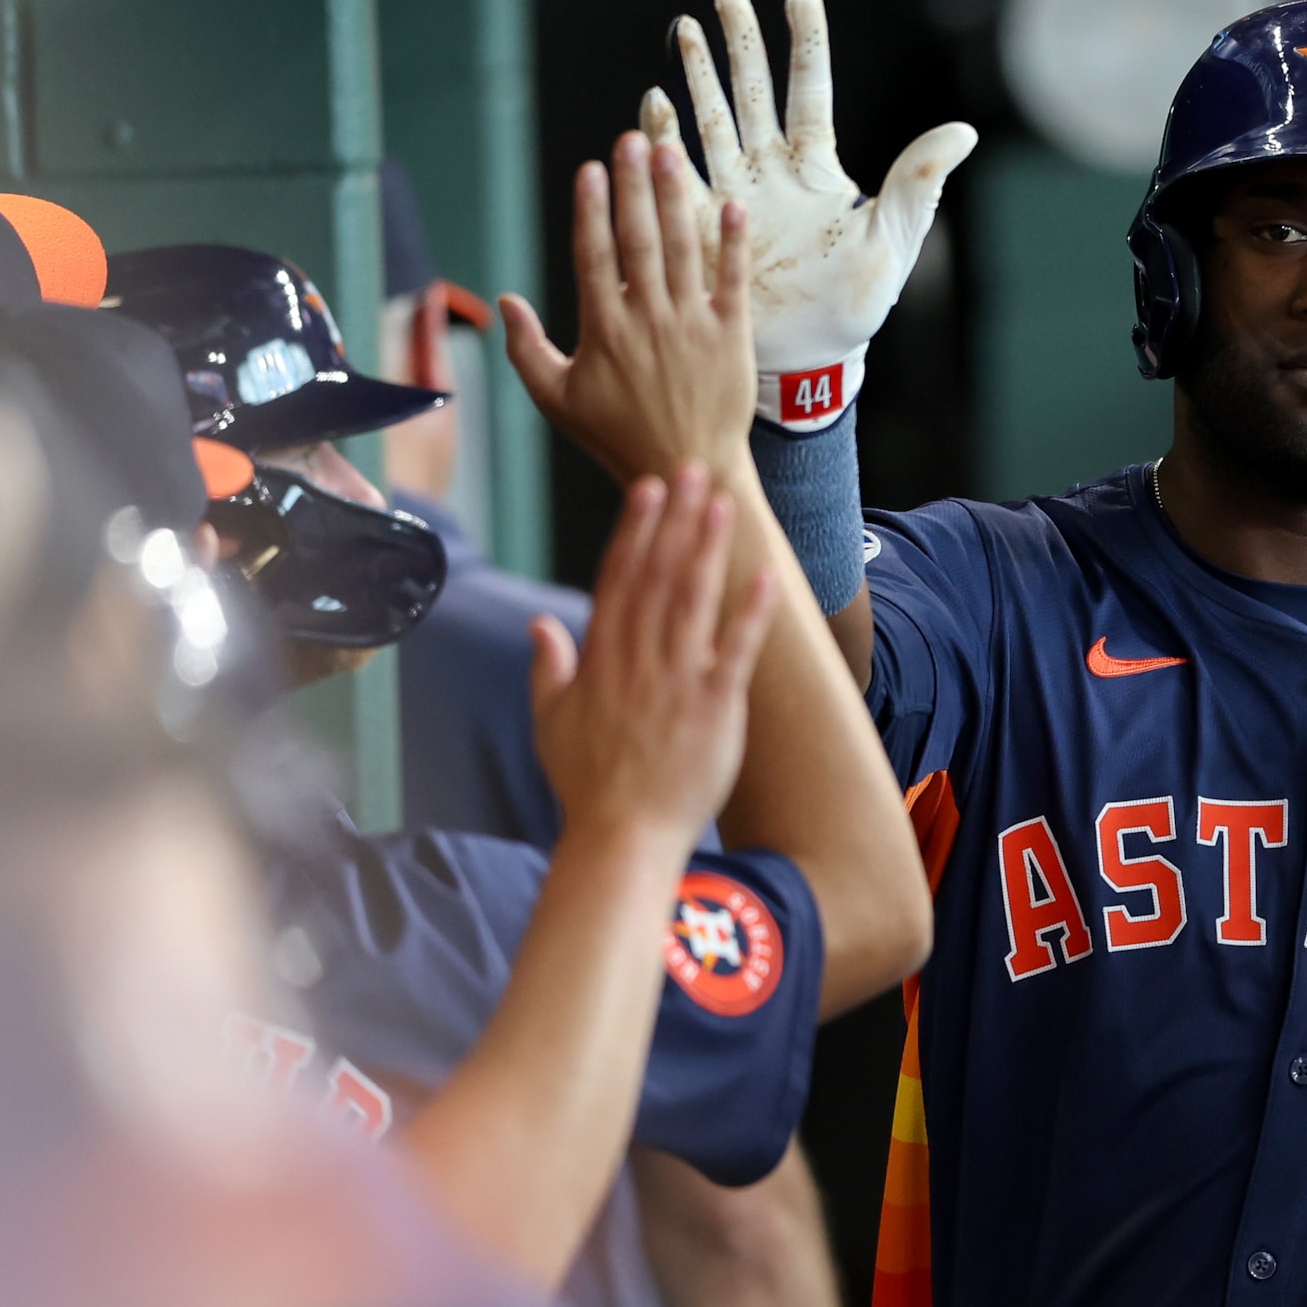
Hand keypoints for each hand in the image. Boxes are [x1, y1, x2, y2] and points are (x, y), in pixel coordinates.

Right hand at [505, 130, 759, 486]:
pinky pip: (732, 282)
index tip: (590, 169)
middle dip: (634, 186)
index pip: (595, 256)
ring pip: (682, 250)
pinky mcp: (731, 337)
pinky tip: (730, 206)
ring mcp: (692, 326)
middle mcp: (648, 320)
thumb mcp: (557, 400)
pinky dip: (732, 245)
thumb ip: (527, 350)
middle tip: (632, 140)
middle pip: (639, 240)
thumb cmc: (617, 436)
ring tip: (669, 155)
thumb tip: (505, 301)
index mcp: (605, 330)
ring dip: (675, 199)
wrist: (687, 467)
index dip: (592, 210)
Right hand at [529, 465, 778, 848]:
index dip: (635, 530)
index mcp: (600, 659)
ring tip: (724, 504)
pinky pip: (735, 651)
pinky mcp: (714, 707)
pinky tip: (766, 577)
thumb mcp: (550, 722)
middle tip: (693, 470)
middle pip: (658, 576)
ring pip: (693, 601)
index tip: (648, 490)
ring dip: (709, 549)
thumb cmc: (587, 786)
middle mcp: (637, 660)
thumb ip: (547, 668)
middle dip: (676, 520)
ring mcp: (677, 681)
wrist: (622, 836)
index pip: (618, 579)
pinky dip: (750, 613)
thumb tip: (541, 623)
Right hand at [643, 0, 977, 429]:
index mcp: (816, 169)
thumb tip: (963, 132)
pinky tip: (652, 103)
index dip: (804, 44)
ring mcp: (733, 193)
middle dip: (739, 43)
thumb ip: (918, 182)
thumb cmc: (856, 305)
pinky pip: (677, 173)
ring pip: (712, 119)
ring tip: (684, 27)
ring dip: (697, 76)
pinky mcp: (702, 224)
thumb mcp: (893, 240)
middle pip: (752, 92)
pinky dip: (663, 138)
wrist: (809, 360)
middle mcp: (771, 171)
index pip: (810, 91)